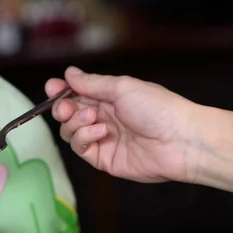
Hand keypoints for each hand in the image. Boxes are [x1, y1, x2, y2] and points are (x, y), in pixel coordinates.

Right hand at [46, 66, 196, 183]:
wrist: (181, 140)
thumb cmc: (159, 108)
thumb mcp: (122, 87)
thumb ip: (92, 83)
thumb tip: (69, 72)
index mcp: (109, 97)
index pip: (76, 93)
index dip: (61, 91)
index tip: (52, 87)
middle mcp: (103, 117)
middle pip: (69, 113)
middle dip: (63, 108)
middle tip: (66, 107)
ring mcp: (103, 139)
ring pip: (71, 132)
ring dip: (75, 123)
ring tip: (94, 118)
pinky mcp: (104, 159)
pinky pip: (81, 149)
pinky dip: (84, 138)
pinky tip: (101, 132)